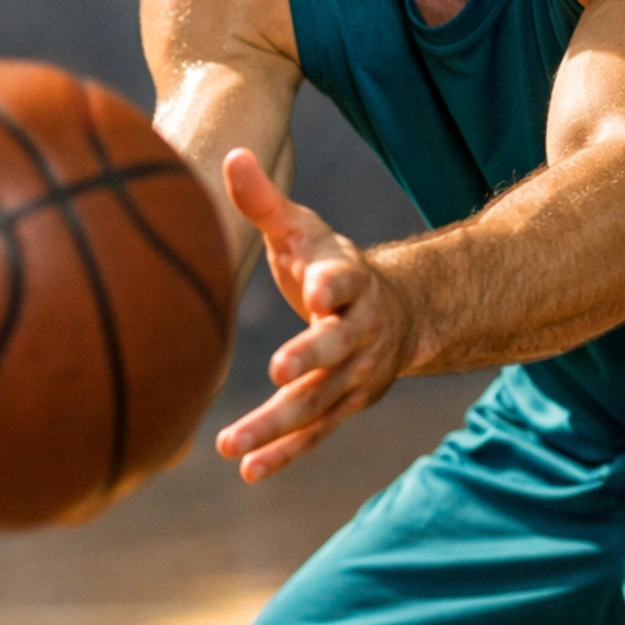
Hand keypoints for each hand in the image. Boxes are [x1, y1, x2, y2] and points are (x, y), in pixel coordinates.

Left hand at [215, 149, 411, 481]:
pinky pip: (314, 433)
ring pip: (319, 402)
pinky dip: (284, 453)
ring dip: (279, 426)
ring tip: (234, 446)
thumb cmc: (328, 264)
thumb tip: (232, 153)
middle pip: (335, 348)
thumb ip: (266, 202)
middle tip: (276, 373)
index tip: (317, 291)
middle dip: (308, 361)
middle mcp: (359, 331)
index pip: (346, 281)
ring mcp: (354, 375)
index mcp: (349, 281)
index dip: (333, 284)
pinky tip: (248, 471)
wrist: (392, 313)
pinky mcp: (343, 405)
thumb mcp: (303, 230)